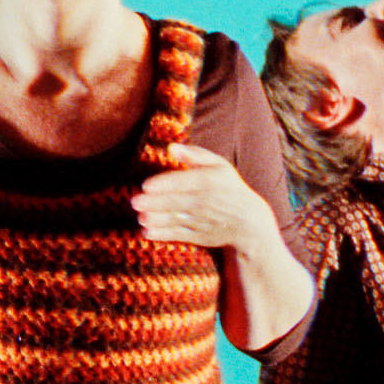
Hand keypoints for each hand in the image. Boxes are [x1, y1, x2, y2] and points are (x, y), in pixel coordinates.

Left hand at [135, 142, 272, 257]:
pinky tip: (147, 232)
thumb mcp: (219, 166)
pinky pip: (179, 234)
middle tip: (135, 201)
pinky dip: (163, 234)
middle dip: (156, 203)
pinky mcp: (198, 236)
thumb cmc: (228, 187)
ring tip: (140, 218)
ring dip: (157, 220)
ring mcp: (201, 220)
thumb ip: (195, 155)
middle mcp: (205, 201)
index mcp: (210, 180)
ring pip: (176, 219)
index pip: (185, 181)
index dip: (166, 184)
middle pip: (177, 201)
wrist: (248, 222)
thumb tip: (171, 147)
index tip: (147, 185)